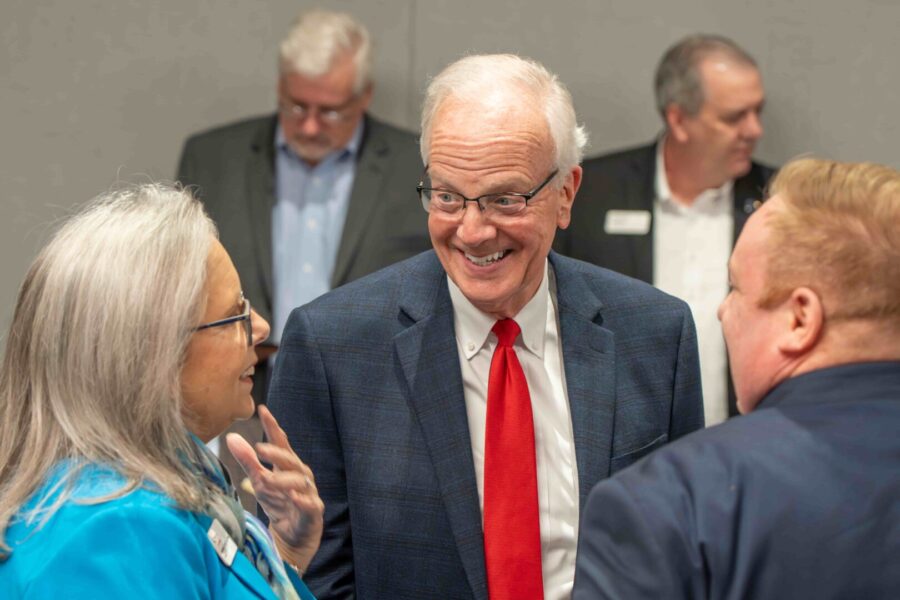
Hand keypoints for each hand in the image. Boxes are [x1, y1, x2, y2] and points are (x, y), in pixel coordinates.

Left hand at [226, 405, 323, 572]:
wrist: (291, 537)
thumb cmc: (277, 503)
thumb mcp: (259, 480)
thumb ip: (247, 460)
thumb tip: (231, 436)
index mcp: (288, 465)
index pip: (281, 442)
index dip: (272, 426)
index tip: (263, 409)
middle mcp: (301, 475)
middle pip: (291, 460)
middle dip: (277, 453)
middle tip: (259, 448)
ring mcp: (309, 493)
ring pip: (300, 482)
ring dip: (283, 479)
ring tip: (267, 479)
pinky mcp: (313, 512)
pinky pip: (311, 504)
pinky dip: (303, 500)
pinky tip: (293, 497)